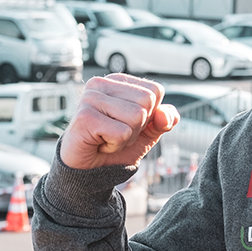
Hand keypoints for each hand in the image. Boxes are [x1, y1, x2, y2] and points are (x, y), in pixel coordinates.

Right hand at [60, 74, 178, 169]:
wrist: (86, 169)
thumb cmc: (112, 146)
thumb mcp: (146, 134)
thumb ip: (163, 121)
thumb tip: (166, 114)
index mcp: (118, 81)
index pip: (155, 91)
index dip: (149, 115)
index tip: (126, 123)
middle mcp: (102, 84)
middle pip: (147, 102)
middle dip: (138, 127)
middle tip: (115, 133)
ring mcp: (91, 98)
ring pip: (137, 117)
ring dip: (126, 138)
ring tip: (107, 138)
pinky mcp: (85, 116)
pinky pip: (121, 133)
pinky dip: (115, 145)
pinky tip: (99, 143)